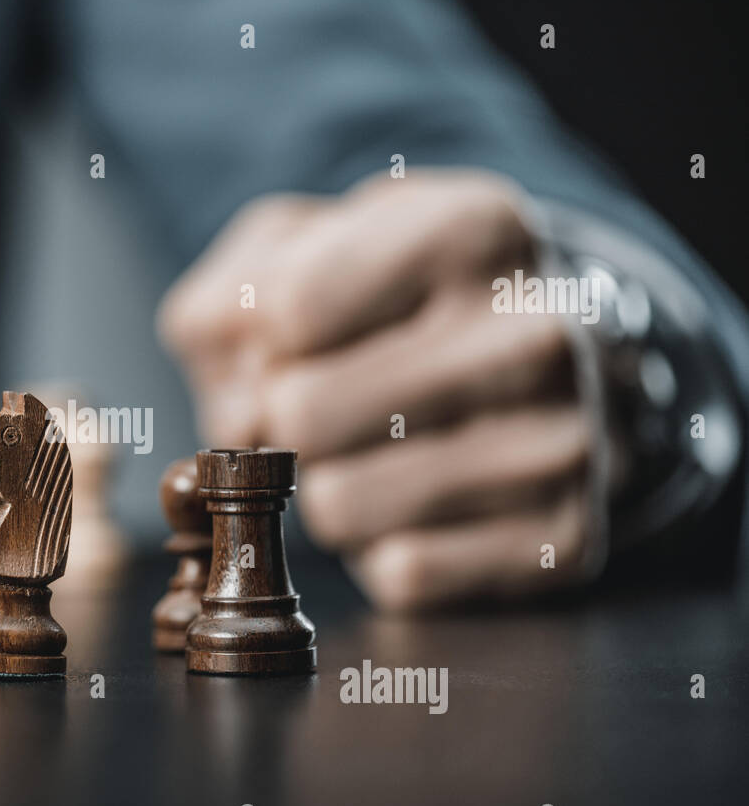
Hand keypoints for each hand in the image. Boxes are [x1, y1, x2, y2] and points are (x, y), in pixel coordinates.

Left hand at [159, 170, 606, 611]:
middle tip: (322, 408)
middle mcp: (532, 333)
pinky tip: (422, 503)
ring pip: (338, 507)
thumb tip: (236, 408)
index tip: (289, 342)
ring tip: (376, 450)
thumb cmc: (410, 294)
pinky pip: (398, 575)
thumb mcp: (315, 242)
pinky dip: (381, 550)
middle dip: (284, 421)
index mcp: (471, 230)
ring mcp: (560, 441)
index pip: (288, 310)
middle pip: (302, 415)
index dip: (259, 341)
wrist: (571, 354)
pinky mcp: (561, 539)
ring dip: (328, 490)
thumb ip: (235, 292)